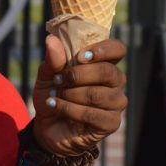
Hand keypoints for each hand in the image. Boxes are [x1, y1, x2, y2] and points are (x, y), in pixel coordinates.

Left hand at [31, 37, 126, 156]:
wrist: (47, 126)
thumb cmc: (53, 95)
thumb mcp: (47, 75)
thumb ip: (52, 59)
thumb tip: (51, 40)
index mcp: (104, 64)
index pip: (118, 49)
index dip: (103, 50)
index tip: (79, 56)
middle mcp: (115, 82)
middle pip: (107, 71)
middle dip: (77, 75)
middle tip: (58, 80)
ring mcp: (116, 103)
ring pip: (97, 94)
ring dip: (70, 94)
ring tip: (55, 95)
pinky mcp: (111, 123)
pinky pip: (92, 114)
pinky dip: (69, 110)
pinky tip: (56, 107)